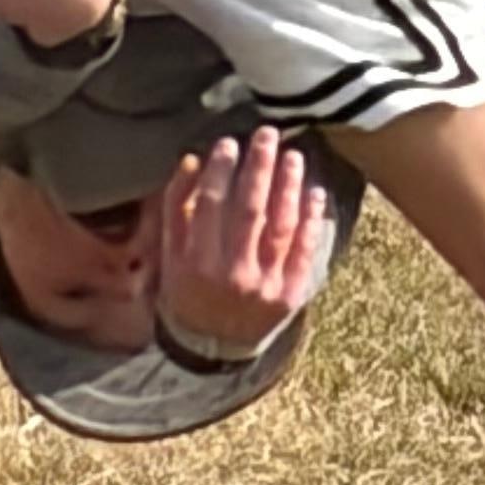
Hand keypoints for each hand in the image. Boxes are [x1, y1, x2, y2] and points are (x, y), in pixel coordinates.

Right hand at [158, 130, 333, 360]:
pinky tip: (314, 193)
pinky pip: (303, 251)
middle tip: (268, 135)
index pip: (211, 205)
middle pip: (250, 211)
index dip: (221, 171)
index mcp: (197, 264)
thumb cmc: (186, 295)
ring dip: (289, 188)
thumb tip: (193, 161)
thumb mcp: (169, 256)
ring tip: (293, 157)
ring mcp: (265, 286)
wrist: (211, 348)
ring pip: (281, 227)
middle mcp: (233, 274)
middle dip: (259, 169)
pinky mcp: (289, 296)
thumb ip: (177, 209)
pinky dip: (311, 221)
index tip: (229, 143)